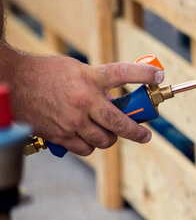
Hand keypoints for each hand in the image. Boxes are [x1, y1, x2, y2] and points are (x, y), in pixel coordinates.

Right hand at [9, 53, 163, 155]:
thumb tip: (115, 102)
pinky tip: (87, 136)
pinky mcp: (60, 135)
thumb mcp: (77, 71)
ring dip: (110, 137)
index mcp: (89, 78)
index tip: (158, 76)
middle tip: (144, 135)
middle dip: (137, 132)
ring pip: (105, 140)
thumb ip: (98, 84)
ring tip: (108, 132)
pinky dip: (90, 145)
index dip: (144, 74)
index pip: (123, 73)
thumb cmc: (45, 73)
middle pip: (120, 123)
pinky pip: (85, 149)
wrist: (13, 82)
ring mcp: (72, 121)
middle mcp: (84, 100)